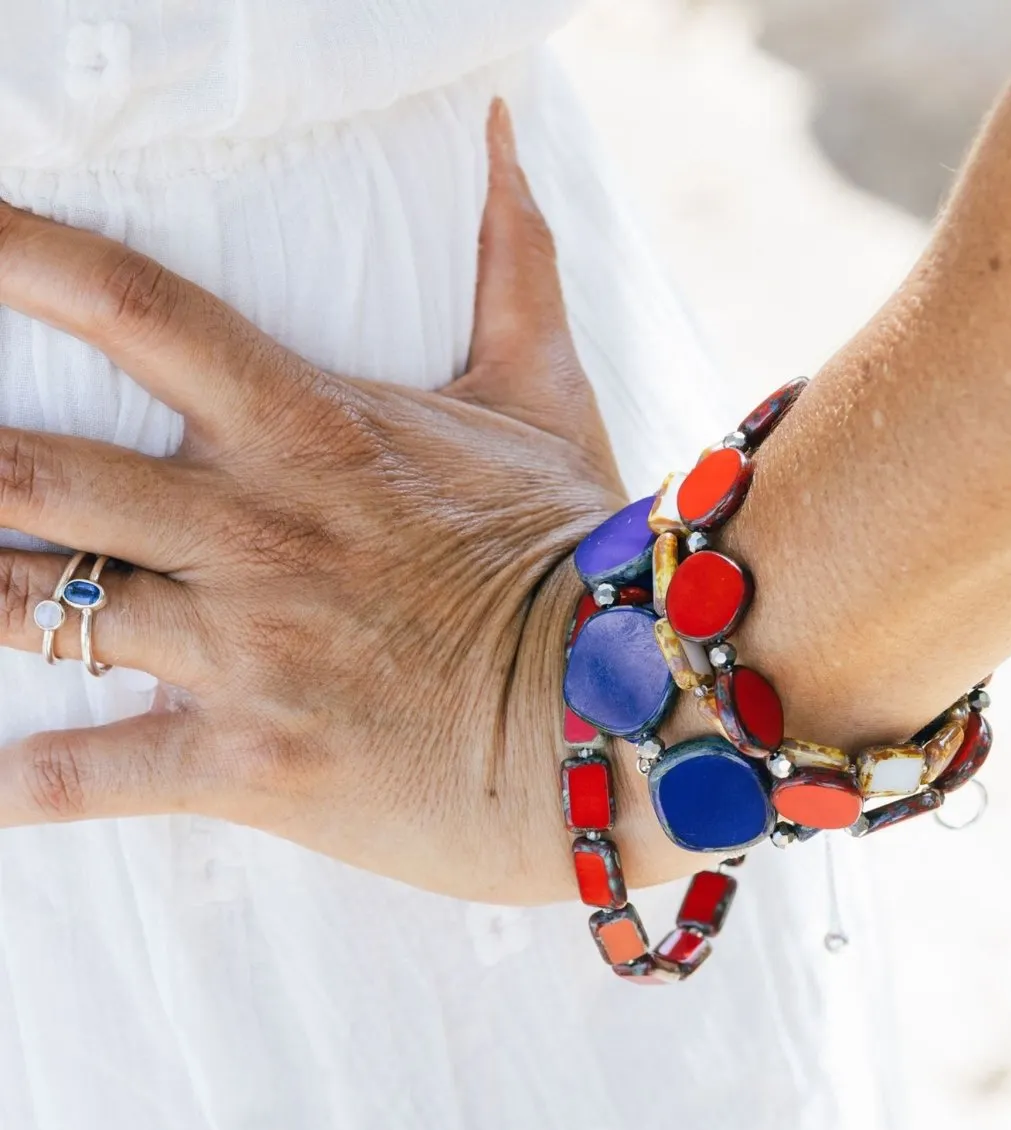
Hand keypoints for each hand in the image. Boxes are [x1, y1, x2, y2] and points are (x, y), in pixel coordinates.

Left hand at [0, 101, 685, 901]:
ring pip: (33, 609)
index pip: (134, 310)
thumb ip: (514, 260)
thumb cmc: (572, 548)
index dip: (16, 253)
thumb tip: (509, 134)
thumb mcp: (544, 394)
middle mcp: (254, 532)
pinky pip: (96, 773)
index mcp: (310, 430)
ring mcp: (246, 651)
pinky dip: (22, 782)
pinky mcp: (253, 761)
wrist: (619, 708)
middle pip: (30, 469)